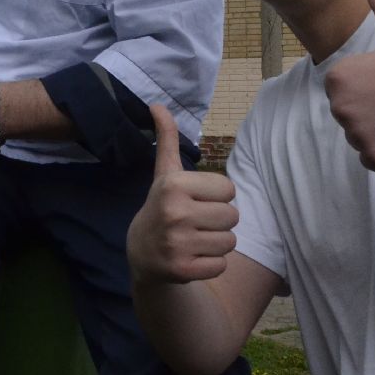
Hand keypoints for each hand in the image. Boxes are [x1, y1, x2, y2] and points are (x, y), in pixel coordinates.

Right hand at [126, 105, 238, 284]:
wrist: (141, 253)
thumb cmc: (162, 207)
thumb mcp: (164, 174)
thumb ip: (167, 140)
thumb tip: (157, 104)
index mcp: (173, 184)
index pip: (228, 189)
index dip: (216, 196)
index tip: (195, 201)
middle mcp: (174, 212)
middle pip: (233, 216)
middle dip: (218, 220)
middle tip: (195, 222)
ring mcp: (177, 243)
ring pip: (230, 241)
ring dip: (216, 243)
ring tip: (194, 239)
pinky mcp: (182, 270)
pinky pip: (220, 264)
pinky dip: (211, 264)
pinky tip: (192, 257)